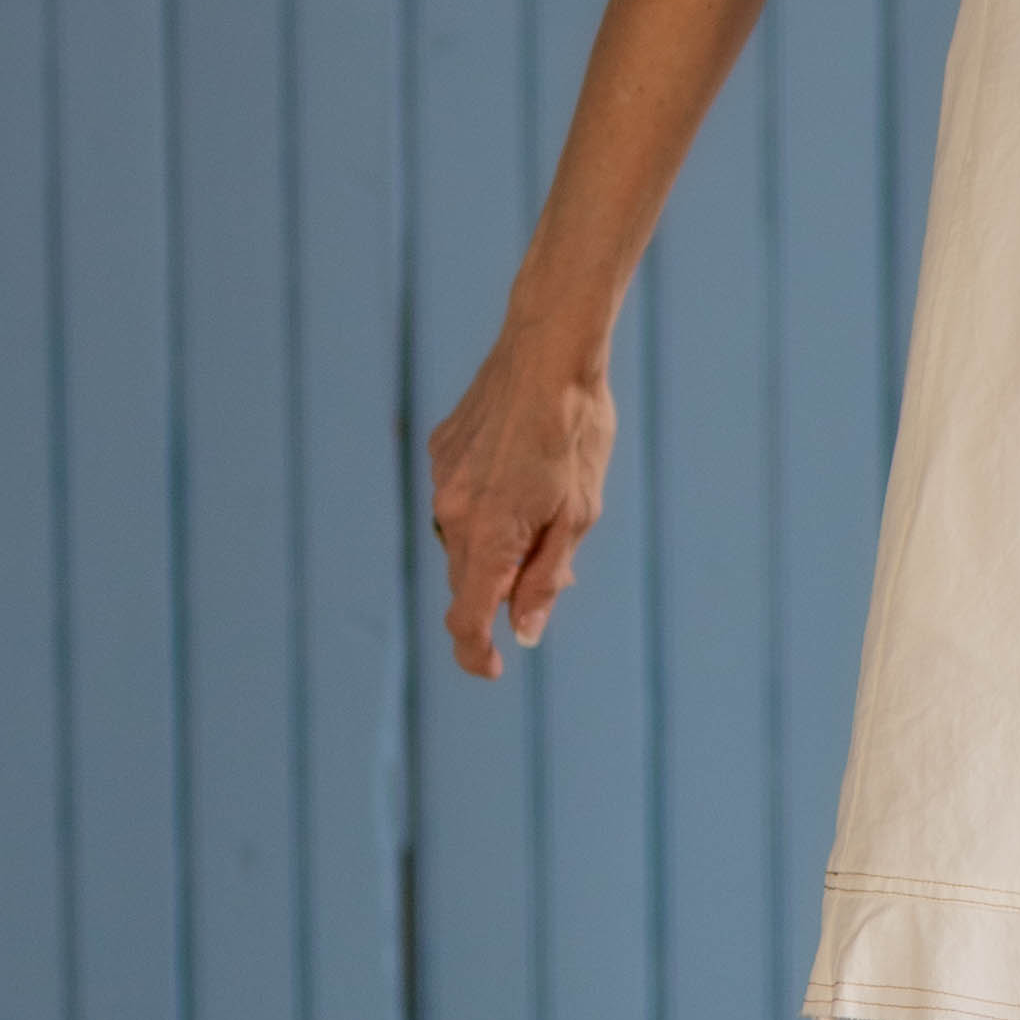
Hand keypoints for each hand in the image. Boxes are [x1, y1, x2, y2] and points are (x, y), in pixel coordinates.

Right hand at [427, 330, 615, 679]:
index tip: (493, 668)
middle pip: (467, 579)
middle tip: (555, 572)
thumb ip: (545, 579)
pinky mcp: (440, 449)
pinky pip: (458, 496)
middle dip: (502, 589)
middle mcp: (452, 513)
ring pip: (462, 538)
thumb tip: (521, 633)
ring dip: (495, 544)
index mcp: (489, 537)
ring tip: (547, 508)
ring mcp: (440, 478)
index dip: (476, 652)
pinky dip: (485, 502)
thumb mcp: (578, 516)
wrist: (549, 352)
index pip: (466, 618)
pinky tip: (522, 470)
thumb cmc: (577, 434)